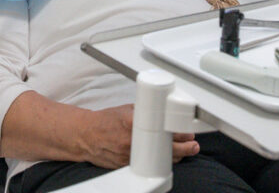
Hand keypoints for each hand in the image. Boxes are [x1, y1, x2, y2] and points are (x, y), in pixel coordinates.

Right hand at [81, 105, 198, 168]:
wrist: (85, 136)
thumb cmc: (105, 121)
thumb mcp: (126, 110)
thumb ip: (144, 112)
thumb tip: (162, 111)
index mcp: (133, 124)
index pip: (163, 130)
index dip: (180, 134)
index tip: (188, 133)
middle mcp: (133, 142)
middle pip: (166, 149)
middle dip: (184, 148)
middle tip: (192, 145)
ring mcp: (130, 156)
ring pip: (160, 161)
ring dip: (175, 157)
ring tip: (185, 151)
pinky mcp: (128, 166)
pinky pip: (150, 167)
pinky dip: (160, 163)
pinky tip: (168, 159)